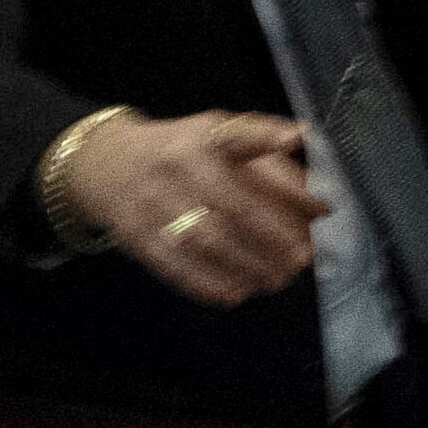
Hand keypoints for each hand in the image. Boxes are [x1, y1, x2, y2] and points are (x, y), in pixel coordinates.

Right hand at [50, 110, 328, 310]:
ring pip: (206, 239)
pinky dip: (208, 283)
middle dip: (273, 233)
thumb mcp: (220, 139)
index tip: (312, 179)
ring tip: (277, 280)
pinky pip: (175, 264)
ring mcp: (154, 200)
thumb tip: (321, 205)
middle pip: (231, 201)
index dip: (278, 159)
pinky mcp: (138, 234)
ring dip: (247, 265)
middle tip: (303, 258)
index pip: (244, 141)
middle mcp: (177, 163)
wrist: (106, 164)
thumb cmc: (183, 153)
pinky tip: (236, 293)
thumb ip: (271, 165)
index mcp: (204, 135)